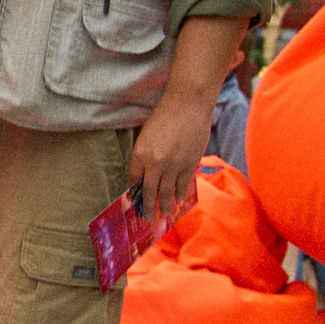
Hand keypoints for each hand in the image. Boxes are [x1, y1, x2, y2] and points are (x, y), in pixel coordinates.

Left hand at [128, 88, 214, 222]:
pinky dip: (180, 193)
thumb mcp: (147, 135)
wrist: (188, 104)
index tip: (135, 202)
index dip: (135, 192)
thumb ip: (145, 154)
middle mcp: (155, 164)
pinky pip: (183, 184)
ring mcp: (174, 166)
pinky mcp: (190, 164)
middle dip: (148, 207)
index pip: (134, 180)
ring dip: (165, 204)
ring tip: (164, 214)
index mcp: (140, 155)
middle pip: (150, 191)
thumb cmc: (165, 115)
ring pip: (168, 192)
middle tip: (147, 219)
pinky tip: (178, 199)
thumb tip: (146, 172)